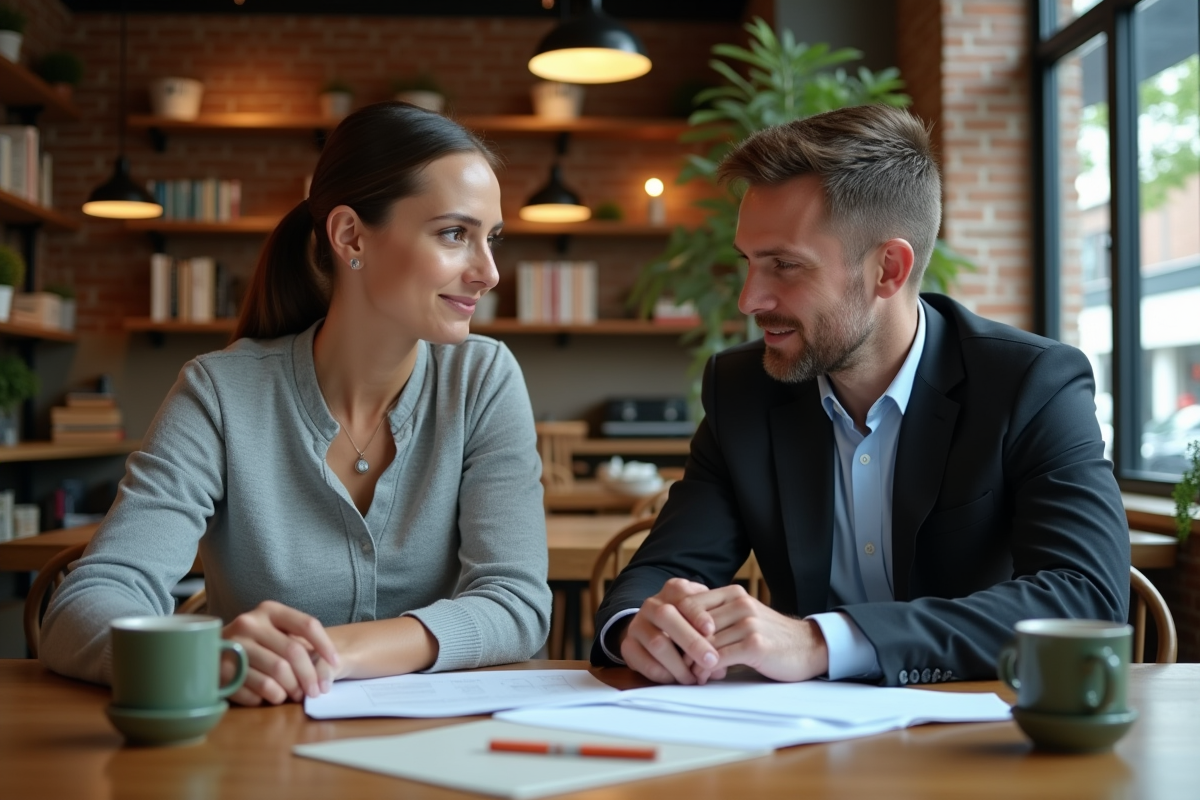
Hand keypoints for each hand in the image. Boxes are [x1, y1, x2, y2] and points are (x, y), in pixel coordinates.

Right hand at [220, 600, 340, 705]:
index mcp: (269, 610)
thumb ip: (299, 643)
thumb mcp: (275, 633)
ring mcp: (233, 644)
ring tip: (293, 696)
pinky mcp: (220, 669)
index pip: (307, 624)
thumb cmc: (254, 644)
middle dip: (309, 676)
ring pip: (276, 674)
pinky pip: (255, 691)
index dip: (325, 646)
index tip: (336, 664)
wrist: (208, 651)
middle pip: (293, 652)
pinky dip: (266, 699)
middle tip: (315, 692)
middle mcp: (250, 622)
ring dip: (290, 690)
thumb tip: (328, 670)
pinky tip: (267, 697)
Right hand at [618, 578, 721, 684]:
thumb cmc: (687, 622)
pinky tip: (676, 679)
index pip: (684, 598)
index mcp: (673, 590)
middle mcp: (652, 604)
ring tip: (695, 678)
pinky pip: (644, 662)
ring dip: (678, 664)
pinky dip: (663, 674)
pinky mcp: (628, 646)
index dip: (697, 614)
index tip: (711, 629)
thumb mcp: (700, 615)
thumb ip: (713, 631)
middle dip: (691, 641)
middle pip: (667, 617)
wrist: (652, 626)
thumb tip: (722, 661)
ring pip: (656, 642)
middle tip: (711, 660)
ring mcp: (637, 625)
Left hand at [674, 585, 828, 682]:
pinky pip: (720, 657)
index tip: (669, 642)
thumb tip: (679, 631)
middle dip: (681, 646)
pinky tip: (705, 676)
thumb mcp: (742, 616)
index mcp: (732, 593)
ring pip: (705, 642)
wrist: (808, 646)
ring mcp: (748, 623)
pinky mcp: (755, 644)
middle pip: (694, 623)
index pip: (688, 603)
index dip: (675, 624)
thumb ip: (716, 617)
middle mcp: (740, 603)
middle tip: (675, 663)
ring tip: (689, 673)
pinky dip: (707, 669)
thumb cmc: (770, 635)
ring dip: (693, 661)